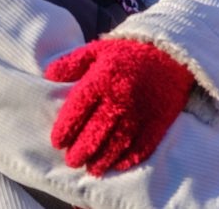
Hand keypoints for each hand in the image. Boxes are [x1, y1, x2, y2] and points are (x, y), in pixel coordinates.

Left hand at [45, 38, 194, 175]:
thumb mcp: (96, 50)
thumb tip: (48, 76)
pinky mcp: (157, 123)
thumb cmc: (126, 53)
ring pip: (117, 144)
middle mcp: (121, 98)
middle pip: (96, 132)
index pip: (78, 108)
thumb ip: (71, 63)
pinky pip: (141, 147)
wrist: (170, 55)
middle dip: (81, 150)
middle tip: (71, 161)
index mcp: (103, 78)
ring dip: (102, 159)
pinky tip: (117, 165)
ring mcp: (141, 113)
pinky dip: (127, 159)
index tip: (57, 142)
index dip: (66, 128)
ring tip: (91, 168)